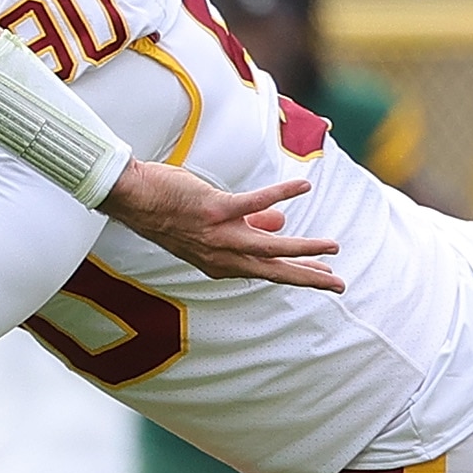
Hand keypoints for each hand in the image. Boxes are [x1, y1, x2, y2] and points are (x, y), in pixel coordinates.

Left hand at [102, 160, 342, 290]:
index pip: (267, 271)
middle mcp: (222, 255)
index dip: (296, 274)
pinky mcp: (216, 210)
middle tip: (339, 285)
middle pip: (274, 271)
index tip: (324, 276)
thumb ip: (248, 226)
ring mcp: (220, 235)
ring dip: (304, 249)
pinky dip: (281, 194)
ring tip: (333, 248)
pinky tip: (304, 187)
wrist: (134, 200)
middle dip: (309, 278)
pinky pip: (256, 202)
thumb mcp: (209, 228)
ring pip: (270, 247)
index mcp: (220, 262)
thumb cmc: (169, 208)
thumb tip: (281, 222)